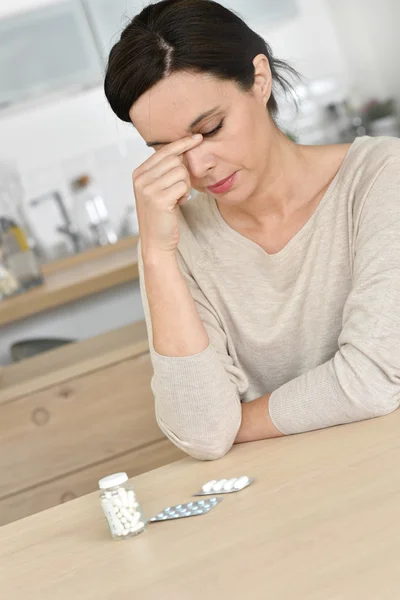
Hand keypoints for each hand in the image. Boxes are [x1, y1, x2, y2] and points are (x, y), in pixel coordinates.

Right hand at [133, 134, 202, 256]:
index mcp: (139, 173)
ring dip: (185, 185)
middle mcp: (140, 179)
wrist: (156, 241)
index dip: (182, 144)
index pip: (163, 151)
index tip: (197, 138)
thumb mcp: (157, 189)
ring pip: (181, 172)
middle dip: (184, 174)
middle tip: (179, 190)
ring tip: (176, 198)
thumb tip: (183, 148)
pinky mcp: (159, 199)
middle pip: (175, 160)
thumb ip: (164, 170)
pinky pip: (183, 185)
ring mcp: (148, 189)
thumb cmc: (161, 215)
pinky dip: (185, 194)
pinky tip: (177, 203)